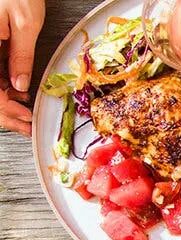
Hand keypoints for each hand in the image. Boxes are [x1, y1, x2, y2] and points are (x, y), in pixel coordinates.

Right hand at [0, 0, 41, 135]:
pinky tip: (17, 95)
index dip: (5, 108)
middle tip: (26, 124)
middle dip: (4, 112)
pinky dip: (3, 88)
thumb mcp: (25, 23)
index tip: (24, 117)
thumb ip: (21, 56)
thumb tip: (20, 85)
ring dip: (4, 102)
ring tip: (24, 114)